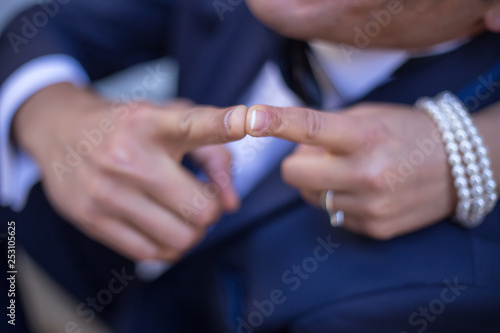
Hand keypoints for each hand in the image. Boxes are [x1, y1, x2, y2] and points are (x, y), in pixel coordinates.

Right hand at [13, 83, 246, 260]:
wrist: (61, 132)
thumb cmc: (129, 127)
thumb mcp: (170, 121)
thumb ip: (214, 155)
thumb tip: (232, 203)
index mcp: (152, 123)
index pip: (193, 125)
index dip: (224, 123)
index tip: (248, 119)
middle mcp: (129, 157)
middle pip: (201, 210)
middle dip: (212, 210)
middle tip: (202, 198)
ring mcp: (106, 191)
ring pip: (181, 239)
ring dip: (192, 231)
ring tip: (181, 213)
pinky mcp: (91, 219)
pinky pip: (151, 253)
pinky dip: (168, 246)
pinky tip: (161, 225)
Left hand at [246, 103, 456, 239]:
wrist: (458, 166)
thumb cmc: (408, 132)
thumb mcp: (370, 115)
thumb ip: (328, 127)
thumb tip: (294, 146)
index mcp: (365, 136)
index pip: (312, 127)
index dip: (279, 122)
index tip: (251, 118)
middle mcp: (367, 173)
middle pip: (294, 174)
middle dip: (299, 164)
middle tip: (323, 155)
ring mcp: (371, 205)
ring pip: (310, 197)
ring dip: (321, 184)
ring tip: (351, 172)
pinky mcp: (375, 228)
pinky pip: (333, 215)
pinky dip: (340, 201)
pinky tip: (366, 191)